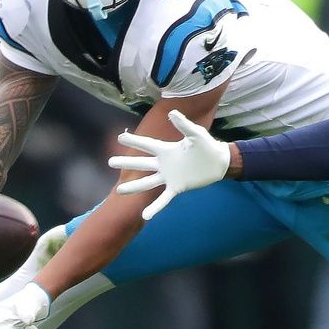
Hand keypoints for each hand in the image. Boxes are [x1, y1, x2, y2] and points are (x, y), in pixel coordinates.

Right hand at [107, 110, 231, 219]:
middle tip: (110, 162)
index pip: (146, 145)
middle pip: (141, 164)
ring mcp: (169, 177)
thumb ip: (183, 124)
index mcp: (167, 150)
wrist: (218, 162)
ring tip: (119, 191)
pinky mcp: (177, 187)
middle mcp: (164, 164)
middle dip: (126, 163)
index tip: (120, 137)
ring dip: (133, 187)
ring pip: (147, 183)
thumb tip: (172, 113)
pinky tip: (145, 216)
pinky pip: (163, 199)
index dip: (133, 141)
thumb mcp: (196, 134)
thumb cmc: (207, 146)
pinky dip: (154, 208)